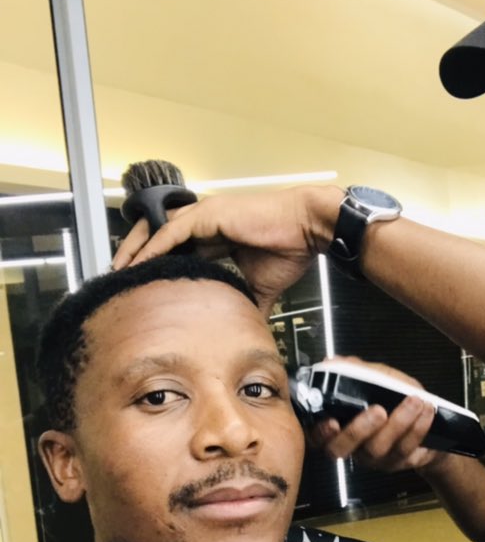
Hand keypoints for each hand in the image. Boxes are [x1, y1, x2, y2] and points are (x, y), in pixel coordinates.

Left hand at [112, 185, 343, 312]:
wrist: (308, 230)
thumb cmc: (291, 248)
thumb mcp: (262, 286)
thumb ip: (246, 302)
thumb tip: (245, 327)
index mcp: (217, 235)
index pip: (177, 249)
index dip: (157, 266)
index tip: (143, 285)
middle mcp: (207, 221)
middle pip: (159, 237)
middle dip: (137, 255)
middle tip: (119, 278)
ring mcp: (205, 215)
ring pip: (157, 231)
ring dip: (136, 251)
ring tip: (118, 271)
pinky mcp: (208, 214)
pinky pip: (171, 232)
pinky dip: (152, 247)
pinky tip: (138, 263)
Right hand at [308, 358, 447, 473]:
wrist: (430, 423)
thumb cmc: (395, 400)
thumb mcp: (377, 378)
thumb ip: (356, 371)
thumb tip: (333, 362)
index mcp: (339, 427)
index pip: (317, 437)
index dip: (320, 432)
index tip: (332, 421)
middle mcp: (352, 446)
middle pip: (342, 448)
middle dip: (358, 430)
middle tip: (378, 410)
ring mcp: (375, 458)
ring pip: (378, 448)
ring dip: (398, 423)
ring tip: (414, 401)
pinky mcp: (398, 462)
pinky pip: (405, 448)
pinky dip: (418, 428)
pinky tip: (426, 411)